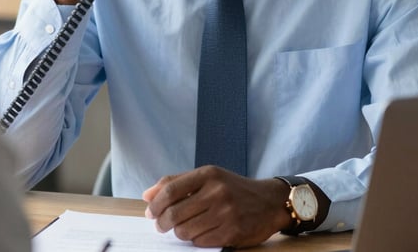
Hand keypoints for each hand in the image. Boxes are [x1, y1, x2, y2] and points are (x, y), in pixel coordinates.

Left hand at [142, 166, 292, 248]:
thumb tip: (147, 195)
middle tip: (161, 225)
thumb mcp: (208, 177)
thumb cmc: (233, 189)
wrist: (269, 202)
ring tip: (184, 227)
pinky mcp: (232, 232)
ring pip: (185, 230)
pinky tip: (201, 233)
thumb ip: (177, 182)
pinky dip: (196, 240)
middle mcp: (217, 192)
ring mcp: (225, 213)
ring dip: (179, 232)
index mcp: (208, 174)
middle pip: (174, 213)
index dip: (155, 204)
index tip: (150, 212)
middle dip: (162, 222)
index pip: (170, 189)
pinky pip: (200, 242)